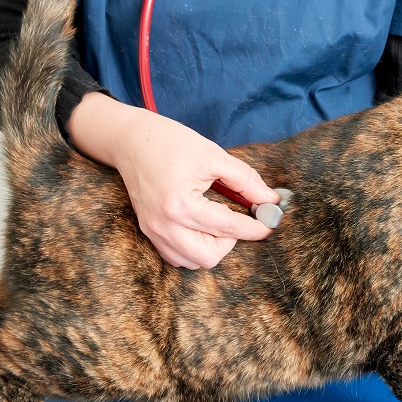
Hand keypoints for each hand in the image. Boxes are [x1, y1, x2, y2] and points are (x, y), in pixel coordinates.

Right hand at [68, 92, 278, 268]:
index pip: (228, 228)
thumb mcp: (214, 156)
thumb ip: (246, 180)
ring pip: (191, 262)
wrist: (131, 139)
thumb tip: (270, 201)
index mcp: (180, 205)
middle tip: (237, 219)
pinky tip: (201, 226)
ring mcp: (153, 231)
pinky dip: (193, 249)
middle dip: (230, 242)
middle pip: (209, 257)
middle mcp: (163, 225)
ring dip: (211, 247)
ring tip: (216, 221)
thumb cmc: (171, 142)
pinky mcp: (148, 231)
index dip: (255, 227)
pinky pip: (176, 256)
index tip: (271, 223)